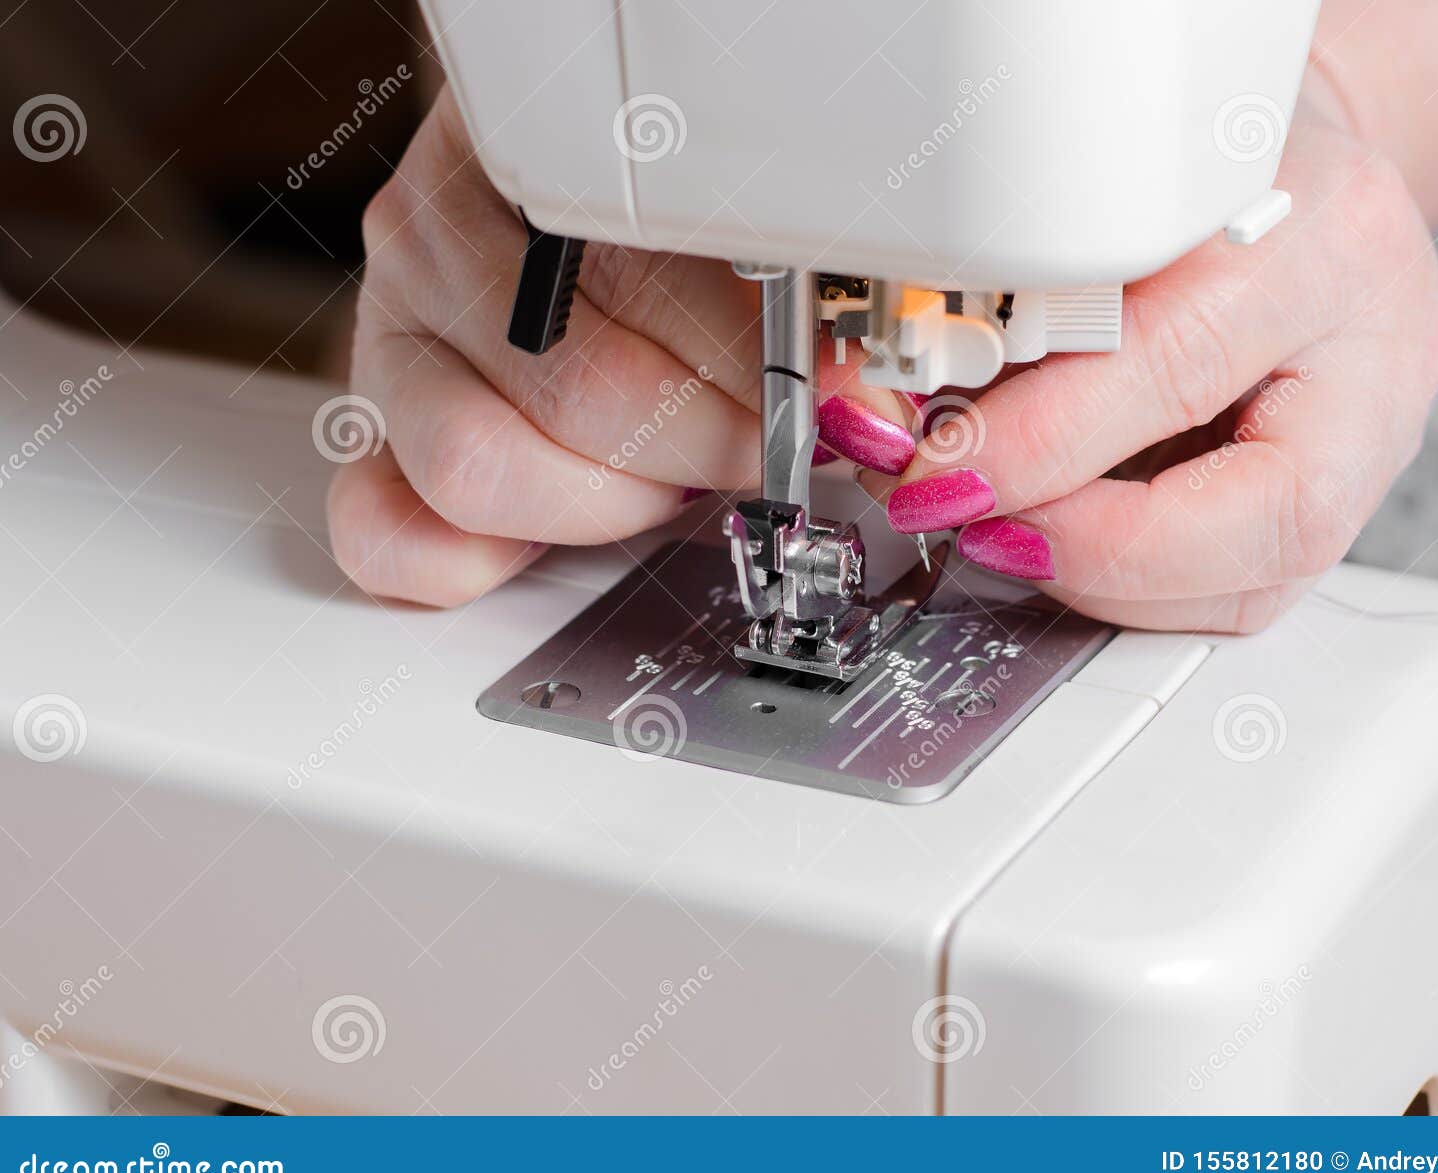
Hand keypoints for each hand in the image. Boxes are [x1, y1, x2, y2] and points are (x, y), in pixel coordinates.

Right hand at [328, 87, 906, 606]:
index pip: (650, 268)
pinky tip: (561, 527)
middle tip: (769, 447)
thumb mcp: (738, 233)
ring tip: (667, 476)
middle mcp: (443, 240)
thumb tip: (876, 406)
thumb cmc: (657, 233)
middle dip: (710, 445)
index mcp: (533, 156)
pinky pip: (392, 536)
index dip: (765, 360)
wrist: (551, 220)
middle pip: (581, 387)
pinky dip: (483, 561)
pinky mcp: (373, 441)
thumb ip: (809, 299)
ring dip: (608, 500)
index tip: (842, 402)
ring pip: (479, 465)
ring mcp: (397, 340)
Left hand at [858, 94, 1437, 632]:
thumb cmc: (1182, 176)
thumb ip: (1006, 305)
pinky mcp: (1348, 503)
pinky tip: (1066, 546)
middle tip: (982, 530)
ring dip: (1106, 583)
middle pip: (1272, 512)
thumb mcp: (1088, 194)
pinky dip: (1133, 588)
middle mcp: (1378, 349)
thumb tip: (893, 421)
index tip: (941, 473)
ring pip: (1261, 581)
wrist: (1272, 168)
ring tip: (1011, 536)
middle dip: (1098, 549)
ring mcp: (1379, 438)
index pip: (1177, 363)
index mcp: (1323, 234)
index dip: (1043, 443)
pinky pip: (1240, 592)